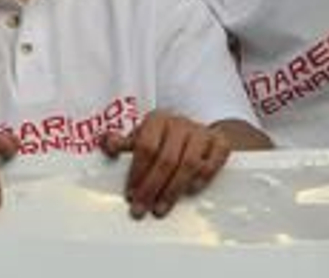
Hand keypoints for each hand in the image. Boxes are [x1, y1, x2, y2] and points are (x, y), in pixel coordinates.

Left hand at [101, 111, 230, 218]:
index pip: (145, 146)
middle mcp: (180, 122)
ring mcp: (202, 131)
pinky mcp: (221, 141)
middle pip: (165, 158)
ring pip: (188, 163)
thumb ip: (125, 143)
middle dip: (151, 187)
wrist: (200, 132)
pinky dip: (202, 177)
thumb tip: (107, 144)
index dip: (137, 172)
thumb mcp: (144, 137)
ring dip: (173, 190)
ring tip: (161, 208)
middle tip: (141, 209)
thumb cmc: (166, 139)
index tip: (130, 194)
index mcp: (158, 119)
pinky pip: (214, 161)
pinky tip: (190, 191)